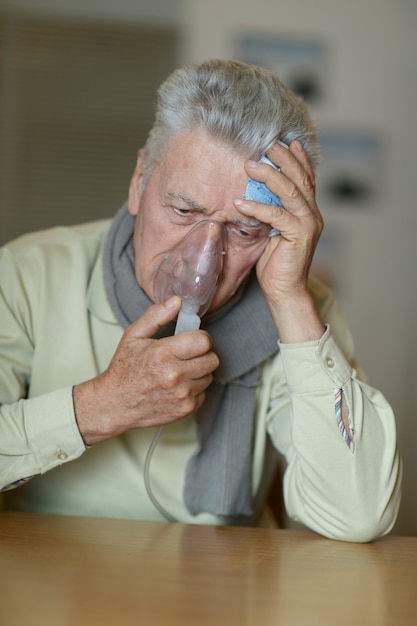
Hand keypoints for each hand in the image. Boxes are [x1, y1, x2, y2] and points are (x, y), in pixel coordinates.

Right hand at [73, 296, 218, 444]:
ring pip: (209, 376)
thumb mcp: (133, 336)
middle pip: (212, 359)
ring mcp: (181, 394)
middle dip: (202, 355)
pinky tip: (177, 386)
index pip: (204, 341)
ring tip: (179, 371)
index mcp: (163, 353)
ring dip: (198, 372)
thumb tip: (177, 301)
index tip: (190, 340)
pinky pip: (203, 393)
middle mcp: (174, 375)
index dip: (200, 338)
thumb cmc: (124, 368)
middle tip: (186, 356)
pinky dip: (194, 389)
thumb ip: (156, 316)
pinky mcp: (185, 409)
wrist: (115, 404)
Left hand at [234, 141, 324, 341]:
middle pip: (300, 179)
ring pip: (290, 192)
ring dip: (269, 176)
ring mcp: (308, 225)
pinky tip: (240, 201)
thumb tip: (253, 192)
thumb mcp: (272, 231)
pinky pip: (276, 216)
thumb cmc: (276, 263)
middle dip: (283, 159)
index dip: (298, 159)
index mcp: (309, 211)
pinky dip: (257, 207)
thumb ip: (271, 211)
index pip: (306, 179)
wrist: (285, 291)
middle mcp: (312, 215)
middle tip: (266, 145)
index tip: (286, 142)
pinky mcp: (298, 236)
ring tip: (249, 165)